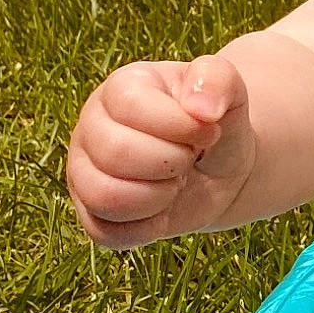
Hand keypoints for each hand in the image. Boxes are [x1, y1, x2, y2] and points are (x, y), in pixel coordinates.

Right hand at [67, 53, 253, 248]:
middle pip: (117, 153)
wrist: (217, 169)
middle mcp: (91, 128)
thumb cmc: (216, 125)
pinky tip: (163, 210)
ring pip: (105, 196)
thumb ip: (218, 79)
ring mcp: (84, 172)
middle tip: (189, 159)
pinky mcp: (91, 213)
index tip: (208, 130)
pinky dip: (147, 229)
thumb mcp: (229, 92)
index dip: (182, 127)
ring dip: (158, 197)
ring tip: (174, 183)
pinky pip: (107, 233)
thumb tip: (201, 109)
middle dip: (172, 163)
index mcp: (120, 90)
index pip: (134, 107)